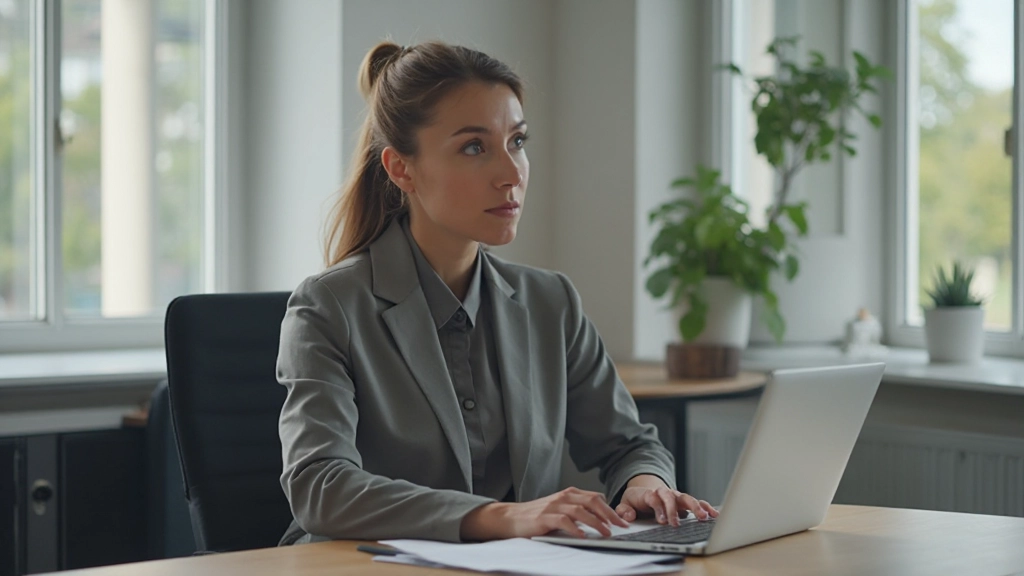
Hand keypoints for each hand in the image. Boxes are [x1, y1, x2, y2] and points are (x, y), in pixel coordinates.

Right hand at [460, 487, 629, 540]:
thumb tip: (600, 518)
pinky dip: (575, 528)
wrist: (511, 517)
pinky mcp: (544, 517)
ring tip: (606, 533)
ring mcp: (554, 505)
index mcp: (569, 494)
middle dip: (610, 514)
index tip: (622, 522)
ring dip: (596, 522)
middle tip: (621, 526)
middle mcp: (564, 496)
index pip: (596, 498)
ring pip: (581, 510)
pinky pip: (563, 520)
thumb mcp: (560, 509)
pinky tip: (582, 535)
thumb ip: (577, 510)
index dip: (611, 509)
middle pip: (593, 501)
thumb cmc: (537, 516)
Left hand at [615, 475, 718, 526]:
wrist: (643, 492)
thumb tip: (628, 516)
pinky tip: (714, 514)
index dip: (658, 508)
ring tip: (703, 517)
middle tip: (676, 524)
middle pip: (671, 497)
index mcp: (649, 494)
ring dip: (695, 507)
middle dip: (674, 510)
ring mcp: (676, 496)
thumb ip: (624, 510)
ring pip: (686, 498)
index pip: (654, 498)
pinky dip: (706, 507)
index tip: (661, 521)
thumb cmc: (635, 500)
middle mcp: (664, 493)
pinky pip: (697, 502)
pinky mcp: (684, 502)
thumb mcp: (625, 504)